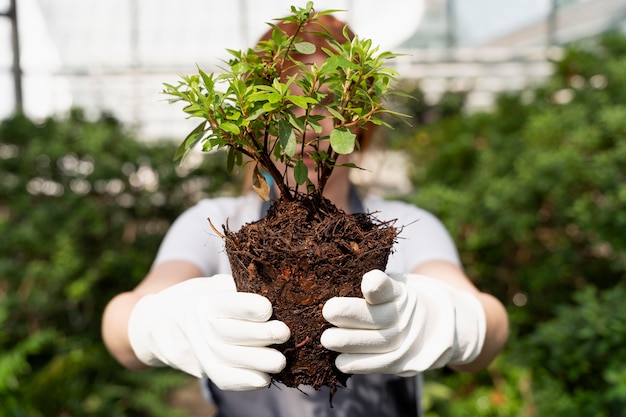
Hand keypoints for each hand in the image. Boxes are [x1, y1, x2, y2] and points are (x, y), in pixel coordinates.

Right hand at [127, 274, 289, 389]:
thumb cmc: (200, 298)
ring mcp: (198, 350)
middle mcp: (198, 326)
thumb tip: (274, 286)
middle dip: (261, 335)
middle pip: (230, 334)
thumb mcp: (213, 284)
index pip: (227, 306)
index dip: (250, 308)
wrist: (161, 324)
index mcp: (204, 301)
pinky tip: (264, 379)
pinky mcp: (202, 368)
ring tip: (280, 360)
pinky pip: (222, 378)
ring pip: (228, 359)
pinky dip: (244, 382)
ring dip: (258, 362)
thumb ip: (237, 286)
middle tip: (284, 333)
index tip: (268, 308)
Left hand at [321, 270, 485, 375]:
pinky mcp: (407, 362)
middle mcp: (408, 316)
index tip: (366, 282)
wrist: (440, 326)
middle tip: (327, 312)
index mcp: (402, 293)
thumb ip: (372, 289)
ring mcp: (410, 340)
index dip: (377, 285)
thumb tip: (333, 287)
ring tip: (327, 339)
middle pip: (379, 317)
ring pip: (378, 343)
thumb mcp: (394, 286)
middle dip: (351, 315)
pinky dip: (359, 364)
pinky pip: (381, 364)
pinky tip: (341, 361)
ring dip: (349, 343)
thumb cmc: (400, 302)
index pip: (388, 288)